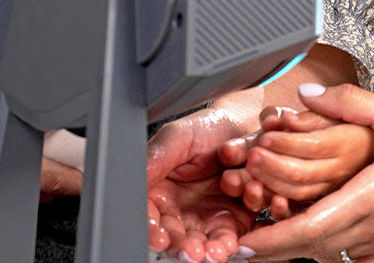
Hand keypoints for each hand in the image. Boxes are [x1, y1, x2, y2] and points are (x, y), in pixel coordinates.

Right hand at [147, 100, 263, 261]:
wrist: (240, 124)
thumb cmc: (203, 128)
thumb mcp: (174, 138)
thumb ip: (154, 160)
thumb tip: (133, 180)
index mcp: (159, 196)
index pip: (152, 221)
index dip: (154, 233)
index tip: (161, 240)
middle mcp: (182, 213)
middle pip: (180, 240)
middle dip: (187, 249)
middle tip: (195, 253)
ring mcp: (210, 217)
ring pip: (209, 242)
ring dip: (214, 249)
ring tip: (220, 250)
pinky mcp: (237, 218)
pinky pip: (238, 233)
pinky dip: (239, 238)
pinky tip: (238, 239)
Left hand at [235, 83, 373, 261]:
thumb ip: (348, 102)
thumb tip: (308, 94)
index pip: (311, 228)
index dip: (272, 242)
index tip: (244, 244)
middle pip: (317, 248)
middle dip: (281, 246)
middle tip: (251, 241)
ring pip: (339, 254)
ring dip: (313, 244)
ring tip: (291, 226)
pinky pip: (365, 259)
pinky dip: (344, 247)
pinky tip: (340, 226)